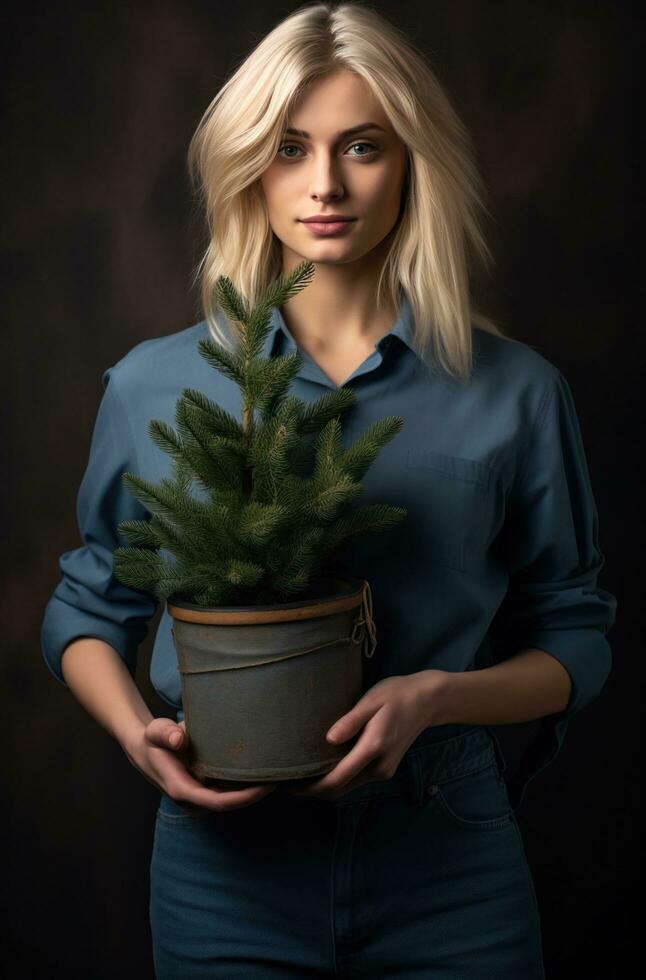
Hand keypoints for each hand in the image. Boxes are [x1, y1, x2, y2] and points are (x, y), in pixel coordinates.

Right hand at [122, 718, 276, 813]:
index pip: (220, 802)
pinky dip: (245, 788)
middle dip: (256, 795)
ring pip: (231, 802)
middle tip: (283, 776)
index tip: (267, 786)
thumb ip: (166, 733)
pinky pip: (228, 795)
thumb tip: (180, 739)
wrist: (144, 750)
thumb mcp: (155, 731)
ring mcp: (198, 800)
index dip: (245, 798)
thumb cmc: (153, 740)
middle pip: (231, 805)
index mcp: (182, 790)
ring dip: (253, 792)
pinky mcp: (203, 794)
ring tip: (278, 774)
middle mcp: (192, 801)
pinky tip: (262, 774)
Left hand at [284, 671, 446, 801]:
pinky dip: (338, 779)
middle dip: (313, 791)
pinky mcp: (386, 767)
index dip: (310, 788)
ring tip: (301, 775)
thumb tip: (328, 740)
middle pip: (340, 790)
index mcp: (373, 748)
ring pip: (348, 787)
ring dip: (325, 786)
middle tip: (286, 783)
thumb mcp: (371, 701)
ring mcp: (384, 770)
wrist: (428, 700)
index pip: (336, 780)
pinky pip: (357, 779)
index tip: (287, 786)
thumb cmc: (397, 694)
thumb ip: (350, 721)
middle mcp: (379, 766)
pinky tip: (324, 767)